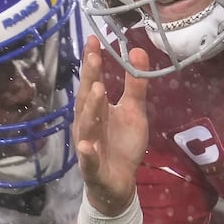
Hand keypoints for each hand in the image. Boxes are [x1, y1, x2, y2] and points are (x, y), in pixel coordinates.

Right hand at [74, 36, 150, 213]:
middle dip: (90, 80)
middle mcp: (88, 124)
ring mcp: (88, 146)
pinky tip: (86, 145)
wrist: (118, 183)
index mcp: (96, 109)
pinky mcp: (93, 169)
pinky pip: (88, 161)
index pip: (93, 81)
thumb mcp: (133, 112)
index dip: (92, 62)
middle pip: (87, 100)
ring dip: (91, 109)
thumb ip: (135, 85)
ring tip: (97, 91)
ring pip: (87, 126)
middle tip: (93, 57)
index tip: (93, 39)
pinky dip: (87, 154)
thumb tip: (137, 50)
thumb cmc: (122, 144)